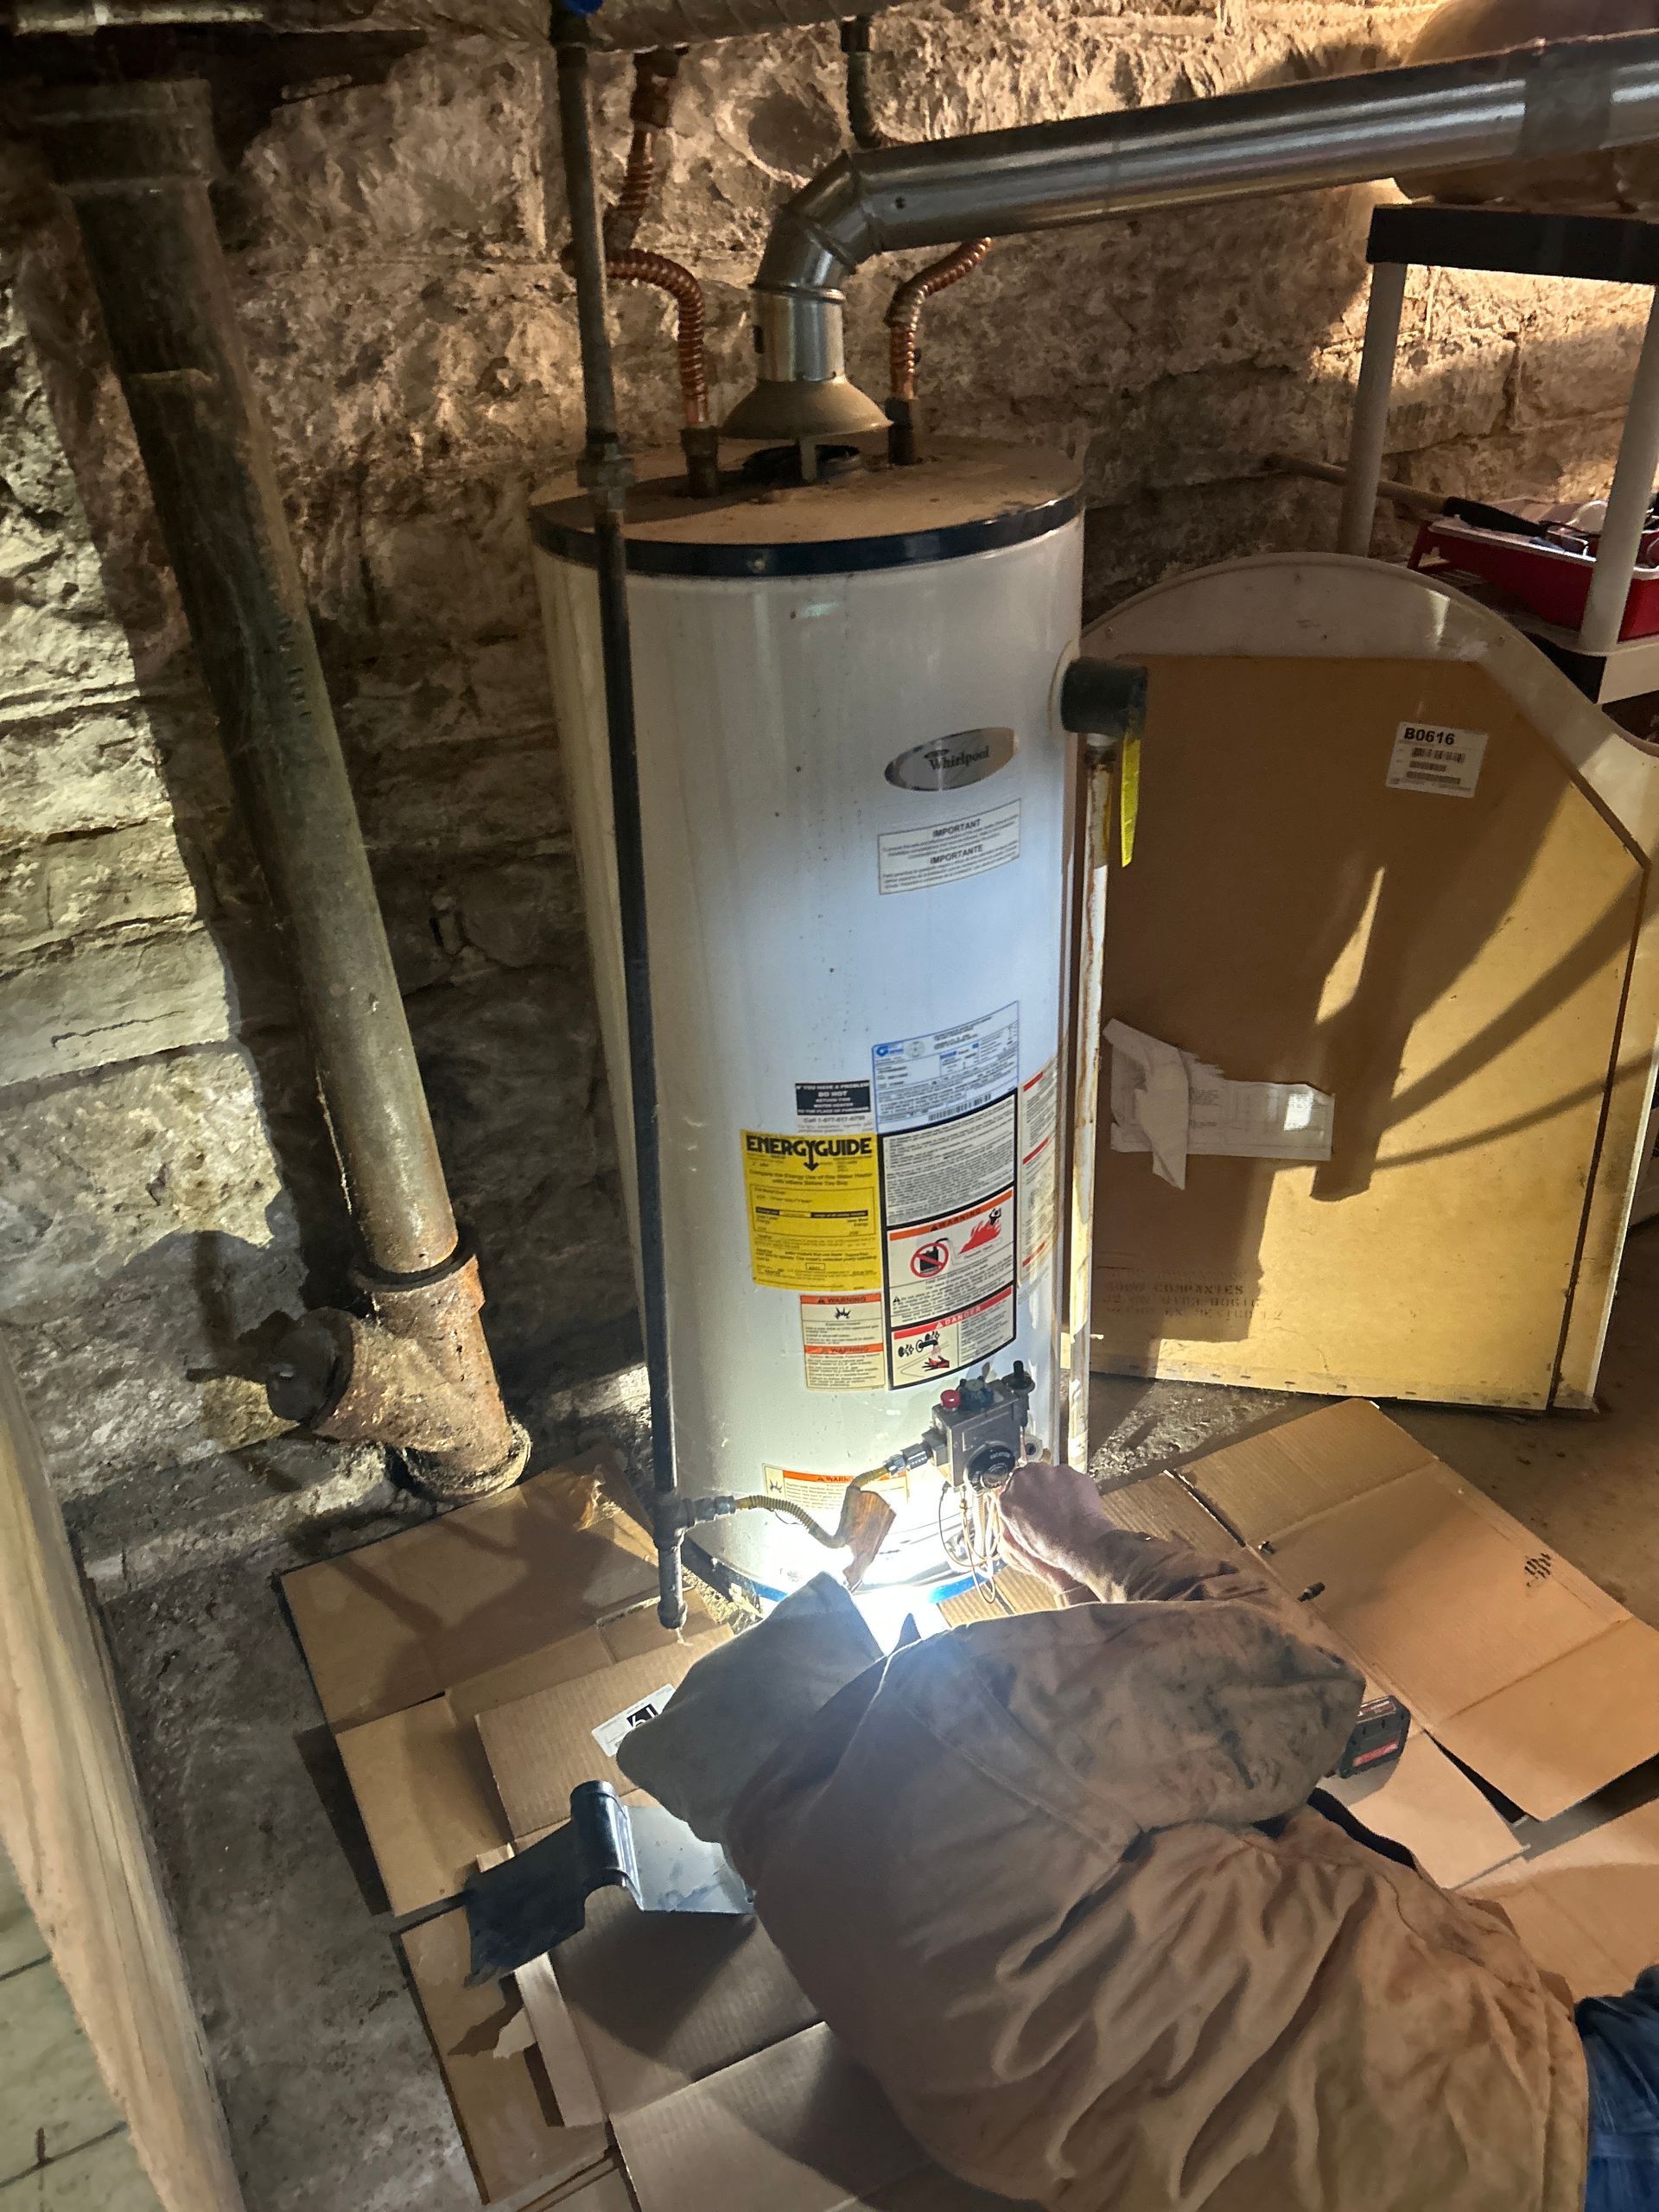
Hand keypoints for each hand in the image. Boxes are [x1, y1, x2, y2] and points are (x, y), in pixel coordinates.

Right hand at [999, 1462, 1112, 1597]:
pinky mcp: (1067, 1471)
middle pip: (1028, 1476)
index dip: (1024, 1496)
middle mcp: (1023, 1481)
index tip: (1032, 1500)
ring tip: (1066, 1507)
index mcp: (1007, 1499)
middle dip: (1038, 1486)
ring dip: (1056, 1486)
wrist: (1080, 1541)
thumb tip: (1018, 1511)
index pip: (1011, 1489)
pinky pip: (1069, 1476)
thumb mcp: (1022, 1537)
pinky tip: (1077, 1504)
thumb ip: (1016, 1517)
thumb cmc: (1053, 1545)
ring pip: (1049, 1474)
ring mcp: (1045, 1473)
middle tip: (1050, 1503)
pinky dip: (1073, 1486)